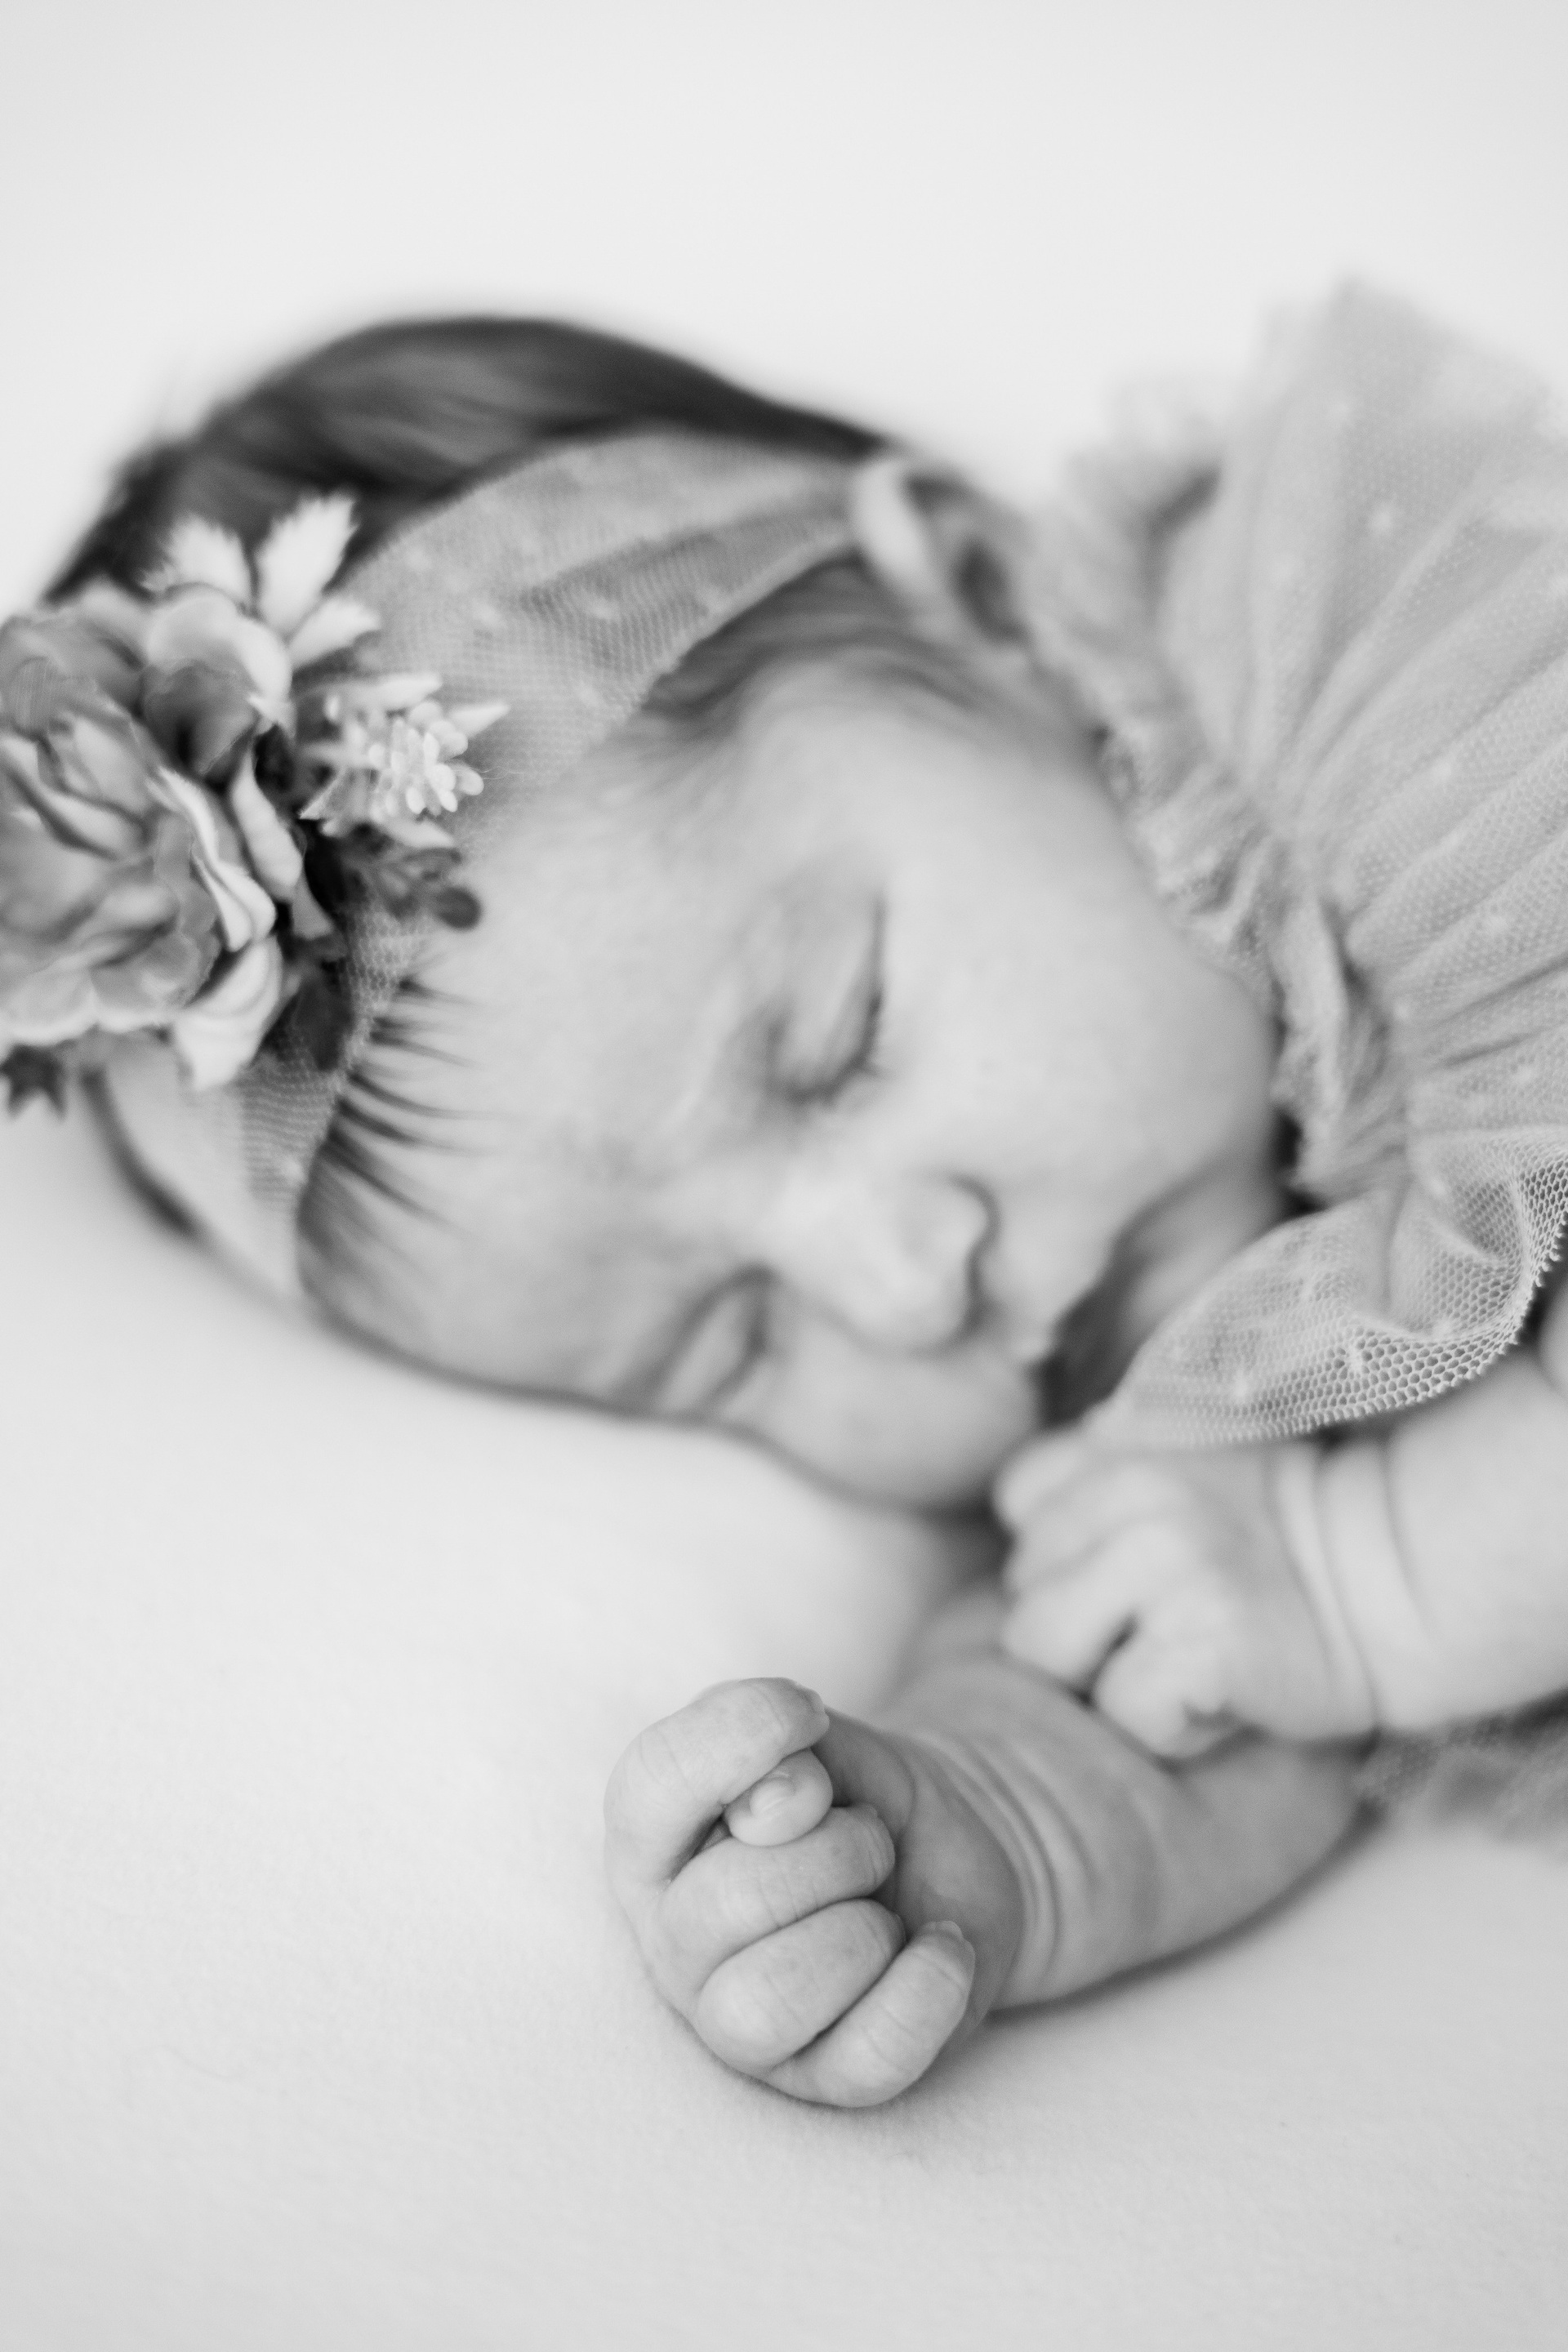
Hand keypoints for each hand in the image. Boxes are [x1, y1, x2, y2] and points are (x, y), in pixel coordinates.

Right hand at [603, 1677, 1025, 2107]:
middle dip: (837, 1850)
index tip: (809, 1716)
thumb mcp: (816, 1734)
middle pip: (725, 1905)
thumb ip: (777, 1738)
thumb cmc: (852, 1794)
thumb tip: (774, 1803)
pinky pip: (869, 2060)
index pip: (647, 1787)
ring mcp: (738, 2025)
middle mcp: (673, 1942)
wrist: (943, 1851)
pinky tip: (940, 1946)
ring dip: (861, 1931)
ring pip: (767, 2003)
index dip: (737, 1741)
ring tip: (883, 1905)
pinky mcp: (823, 2079)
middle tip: (869, 1838)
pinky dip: (926, 1989)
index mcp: (650, 1844)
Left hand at [996, 1431, 1370, 1752]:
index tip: (1136, 1569)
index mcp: (1116, 1448)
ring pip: (1047, 1652)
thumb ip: (1093, 1487)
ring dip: (1112, 1679)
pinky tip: (1224, 1694)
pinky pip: (1123, 1709)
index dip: (1067, 1558)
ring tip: (1187, 1657)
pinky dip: (1170, 1728)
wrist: (1397, 1576)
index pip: (1019, 1505)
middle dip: (1084, 1629)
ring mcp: (1162, 1562)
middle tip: (1173, 1623)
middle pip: (1023, 1595)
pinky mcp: (1201, 1638)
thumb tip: (1014, 1534)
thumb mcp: (1177, 1472)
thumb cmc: (1279, 1539)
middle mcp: (1129, 1492)